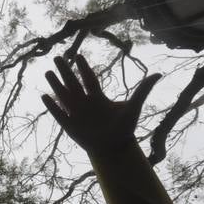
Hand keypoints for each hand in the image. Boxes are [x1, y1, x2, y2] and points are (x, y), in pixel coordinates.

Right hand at [42, 54, 158, 156]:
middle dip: (65, 71)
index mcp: (99, 98)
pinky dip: (52, 106)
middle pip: (73, 83)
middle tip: (57, 57)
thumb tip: (158, 74)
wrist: (115, 148)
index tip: (78, 55)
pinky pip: (59, 114)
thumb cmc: (124, 128)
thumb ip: (143, 90)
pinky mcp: (71, 126)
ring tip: (47, 72)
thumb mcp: (133, 107)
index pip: (89, 79)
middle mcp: (86, 103)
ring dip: (55, 84)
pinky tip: (44, 97)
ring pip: (64, 95)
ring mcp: (77, 114)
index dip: (84, 68)